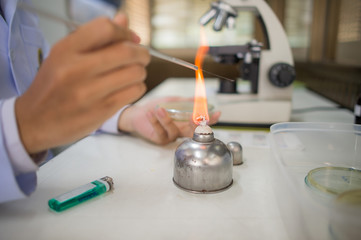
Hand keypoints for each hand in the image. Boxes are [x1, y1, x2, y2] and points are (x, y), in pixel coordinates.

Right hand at [16, 13, 149, 153]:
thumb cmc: (52, 86)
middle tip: (142, 57)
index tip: (131, 39)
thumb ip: (95, 38)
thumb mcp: (65, 56)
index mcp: (66, 50)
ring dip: (140, 72)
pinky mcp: (101, 111)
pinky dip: (137, 87)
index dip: (125, 32)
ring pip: (135, 73)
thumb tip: (124, 21)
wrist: (35, 121)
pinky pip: (134, 92)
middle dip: (142, 53)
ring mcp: (89, 92)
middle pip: (127, 51)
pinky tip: (129, 88)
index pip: (106, 28)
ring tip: (133, 74)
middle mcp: (77, 69)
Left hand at [118, 97, 220, 144]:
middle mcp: (180, 131)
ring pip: (174, 131)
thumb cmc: (155, 107)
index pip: (201, 122)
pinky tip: (151, 113)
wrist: (137, 113)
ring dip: (167, 120)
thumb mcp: (172, 101)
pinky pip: (160, 132)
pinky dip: (156, 121)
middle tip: (195, 116)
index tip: (217, 114)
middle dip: (195, 125)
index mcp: (185, 122)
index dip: (210, 120)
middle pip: (192, 132)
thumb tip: (201, 98)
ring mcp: (171, 136)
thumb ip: (186, 101)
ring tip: (159, 109)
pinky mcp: (160, 139)